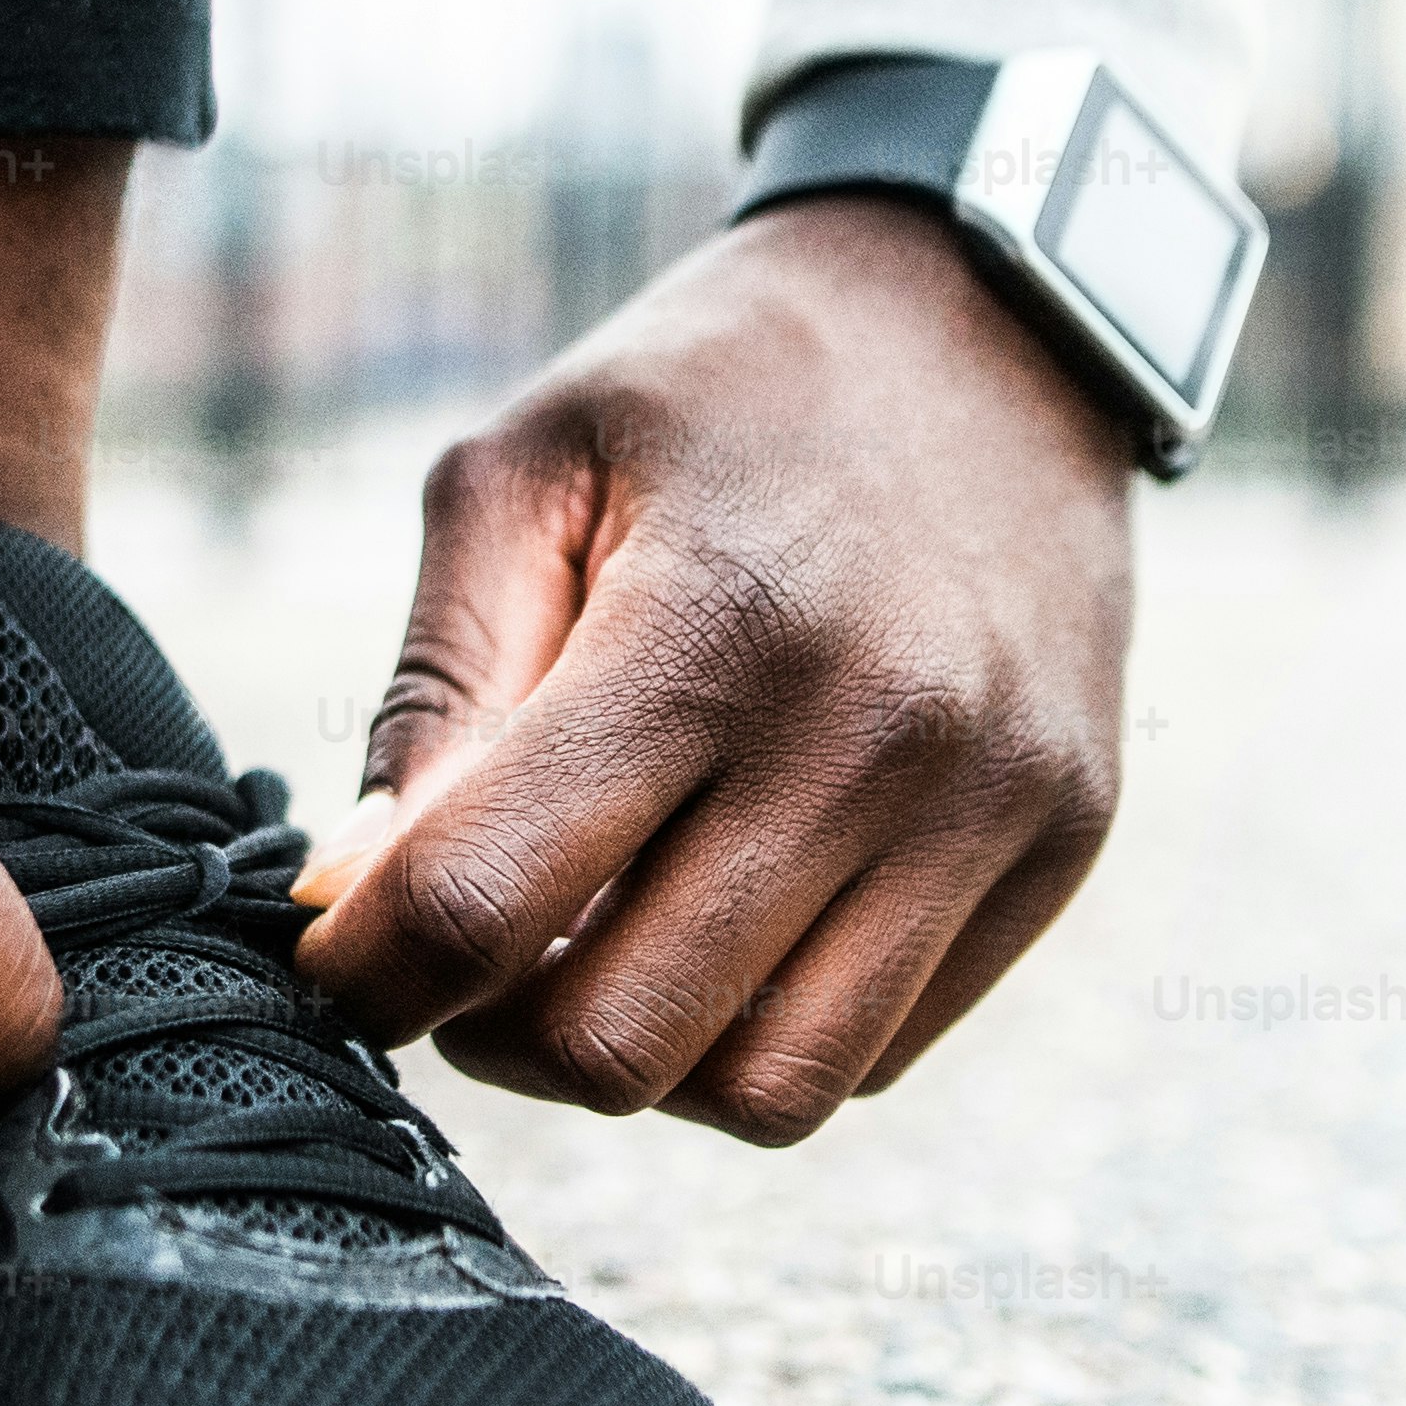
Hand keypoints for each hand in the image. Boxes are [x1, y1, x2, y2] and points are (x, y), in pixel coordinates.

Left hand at [295, 194, 1132, 1139]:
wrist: (992, 312)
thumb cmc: (717, 391)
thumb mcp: (526, 469)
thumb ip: (436, 693)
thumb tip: (359, 898)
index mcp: (710, 623)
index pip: (486, 902)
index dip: (370, 972)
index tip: (343, 957)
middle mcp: (871, 734)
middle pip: (618, 1041)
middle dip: (497, 1031)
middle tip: (477, 947)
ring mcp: (988, 803)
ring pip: (762, 1094)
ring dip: (646, 1059)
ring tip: (605, 940)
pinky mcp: (1062, 842)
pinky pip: (877, 1052)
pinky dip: (770, 1030)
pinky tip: (732, 914)